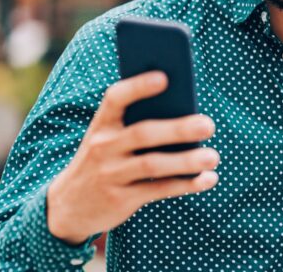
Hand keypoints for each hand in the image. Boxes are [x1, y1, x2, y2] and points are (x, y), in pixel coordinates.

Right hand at [47, 72, 219, 244]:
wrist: (69, 206)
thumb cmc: (104, 158)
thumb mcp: (110, 137)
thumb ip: (138, 122)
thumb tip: (188, 110)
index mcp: (101, 124)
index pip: (115, 98)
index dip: (138, 86)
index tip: (165, 76)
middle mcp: (103, 147)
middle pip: (143, 134)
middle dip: (177, 129)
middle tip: (209, 125)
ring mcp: (110, 175)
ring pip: (152, 165)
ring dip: (186, 161)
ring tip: (213, 157)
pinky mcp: (120, 200)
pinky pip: (158, 190)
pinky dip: (186, 185)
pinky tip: (208, 179)